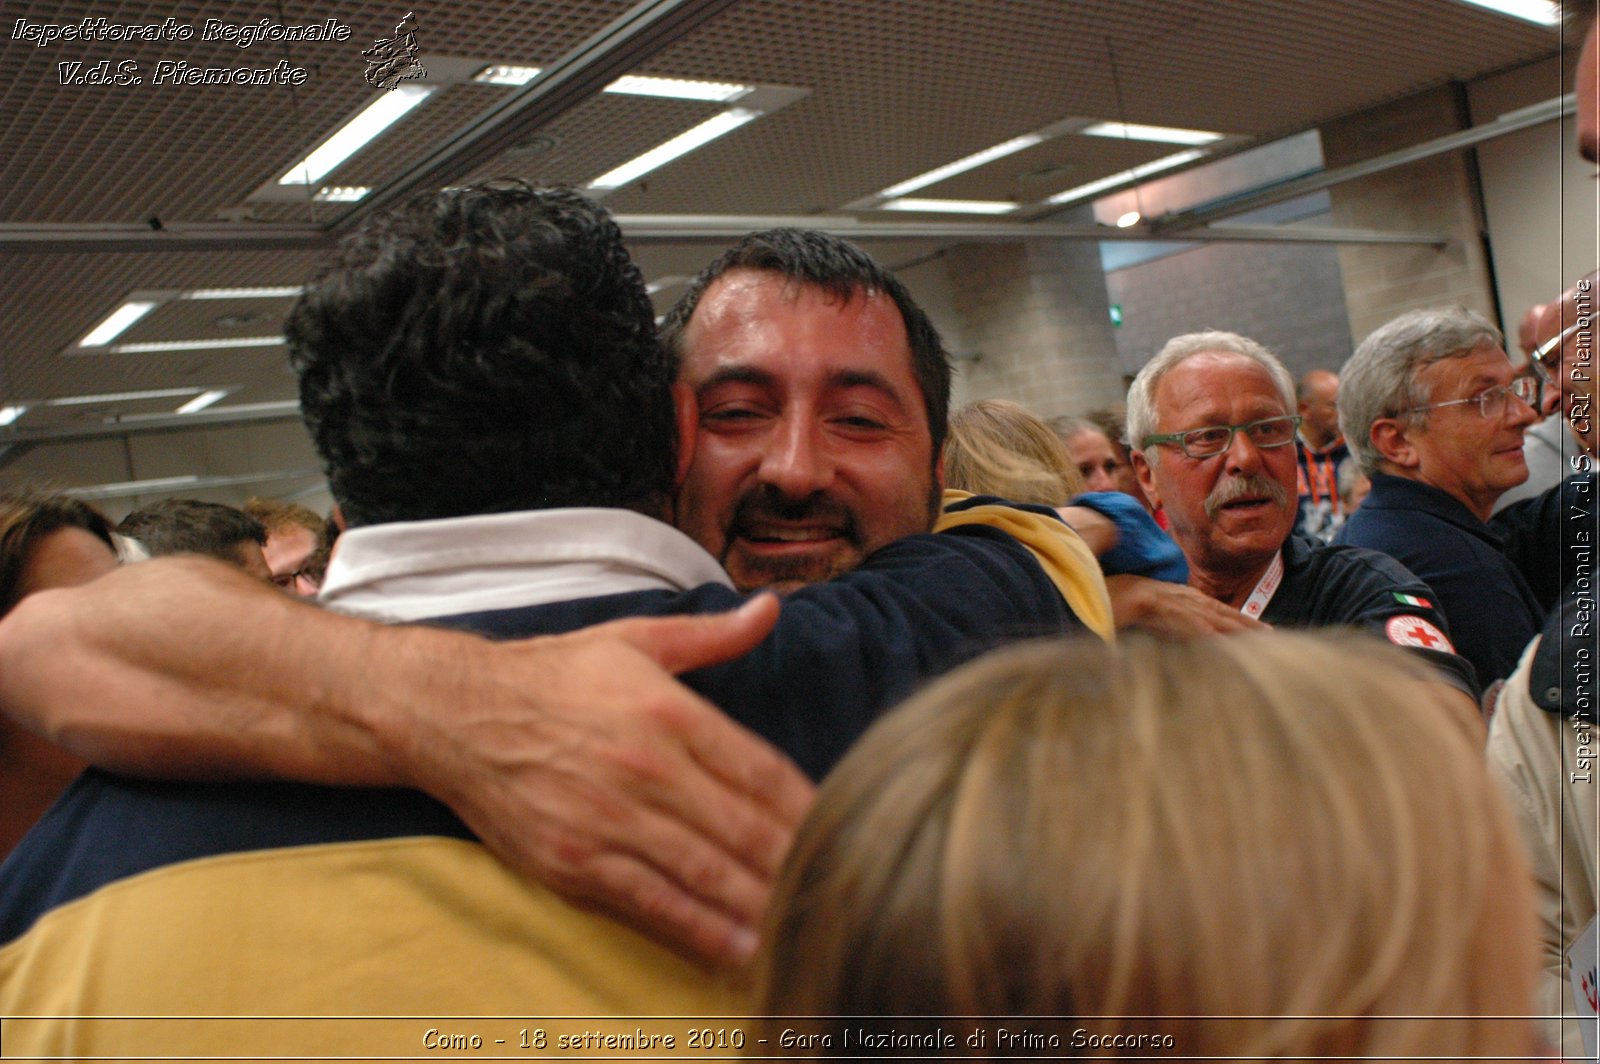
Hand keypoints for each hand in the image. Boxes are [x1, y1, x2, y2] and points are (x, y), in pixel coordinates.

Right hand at [383, 595, 815, 968]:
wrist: (457, 713)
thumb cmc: (552, 674)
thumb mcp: (635, 638)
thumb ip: (712, 635)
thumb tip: (772, 608)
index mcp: (669, 711)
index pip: (761, 769)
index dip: (807, 806)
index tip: (846, 827)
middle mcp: (647, 768)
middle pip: (745, 828)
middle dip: (798, 863)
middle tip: (844, 887)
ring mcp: (611, 821)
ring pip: (707, 873)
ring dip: (763, 904)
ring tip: (809, 925)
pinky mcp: (576, 863)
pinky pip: (653, 904)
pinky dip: (702, 931)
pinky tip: (741, 947)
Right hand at [1106, 574, 1270, 636]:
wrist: (1104, 588)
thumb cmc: (1123, 598)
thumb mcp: (1152, 609)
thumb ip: (1168, 619)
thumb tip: (1180, 634)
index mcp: (1182, 597)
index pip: (1217, 609)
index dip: (1239, 619)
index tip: (1260, 629)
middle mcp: (1184, 597)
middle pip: (1221, 612)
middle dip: (1245, 623)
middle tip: (1271, 634)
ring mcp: (1174, 602)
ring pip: (1211, 616)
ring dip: (1233, 627)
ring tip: (1256, 637)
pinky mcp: (1162, 607)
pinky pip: (1188, 621)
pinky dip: (1205, 630)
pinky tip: (1219, 639)